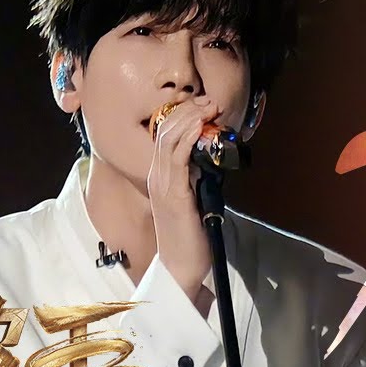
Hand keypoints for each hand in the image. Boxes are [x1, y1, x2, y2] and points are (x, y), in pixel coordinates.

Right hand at [147, 97, 220, 303]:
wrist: (181, 266)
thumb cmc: (190, 236)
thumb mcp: (195, 198)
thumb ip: (197, 178)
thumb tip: (207, 158)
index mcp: (161, 176)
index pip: (165, 135)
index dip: (183, 116)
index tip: (204, 106)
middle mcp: (157, 176)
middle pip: (165, 130)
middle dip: (187, 110)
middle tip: (209, 100)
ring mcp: (163, 184)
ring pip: (169, 138)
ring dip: (190, 118)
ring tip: (207, 105)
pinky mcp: (173, 194)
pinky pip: (177, 157)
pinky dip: (188, 137)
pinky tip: (200, 125)